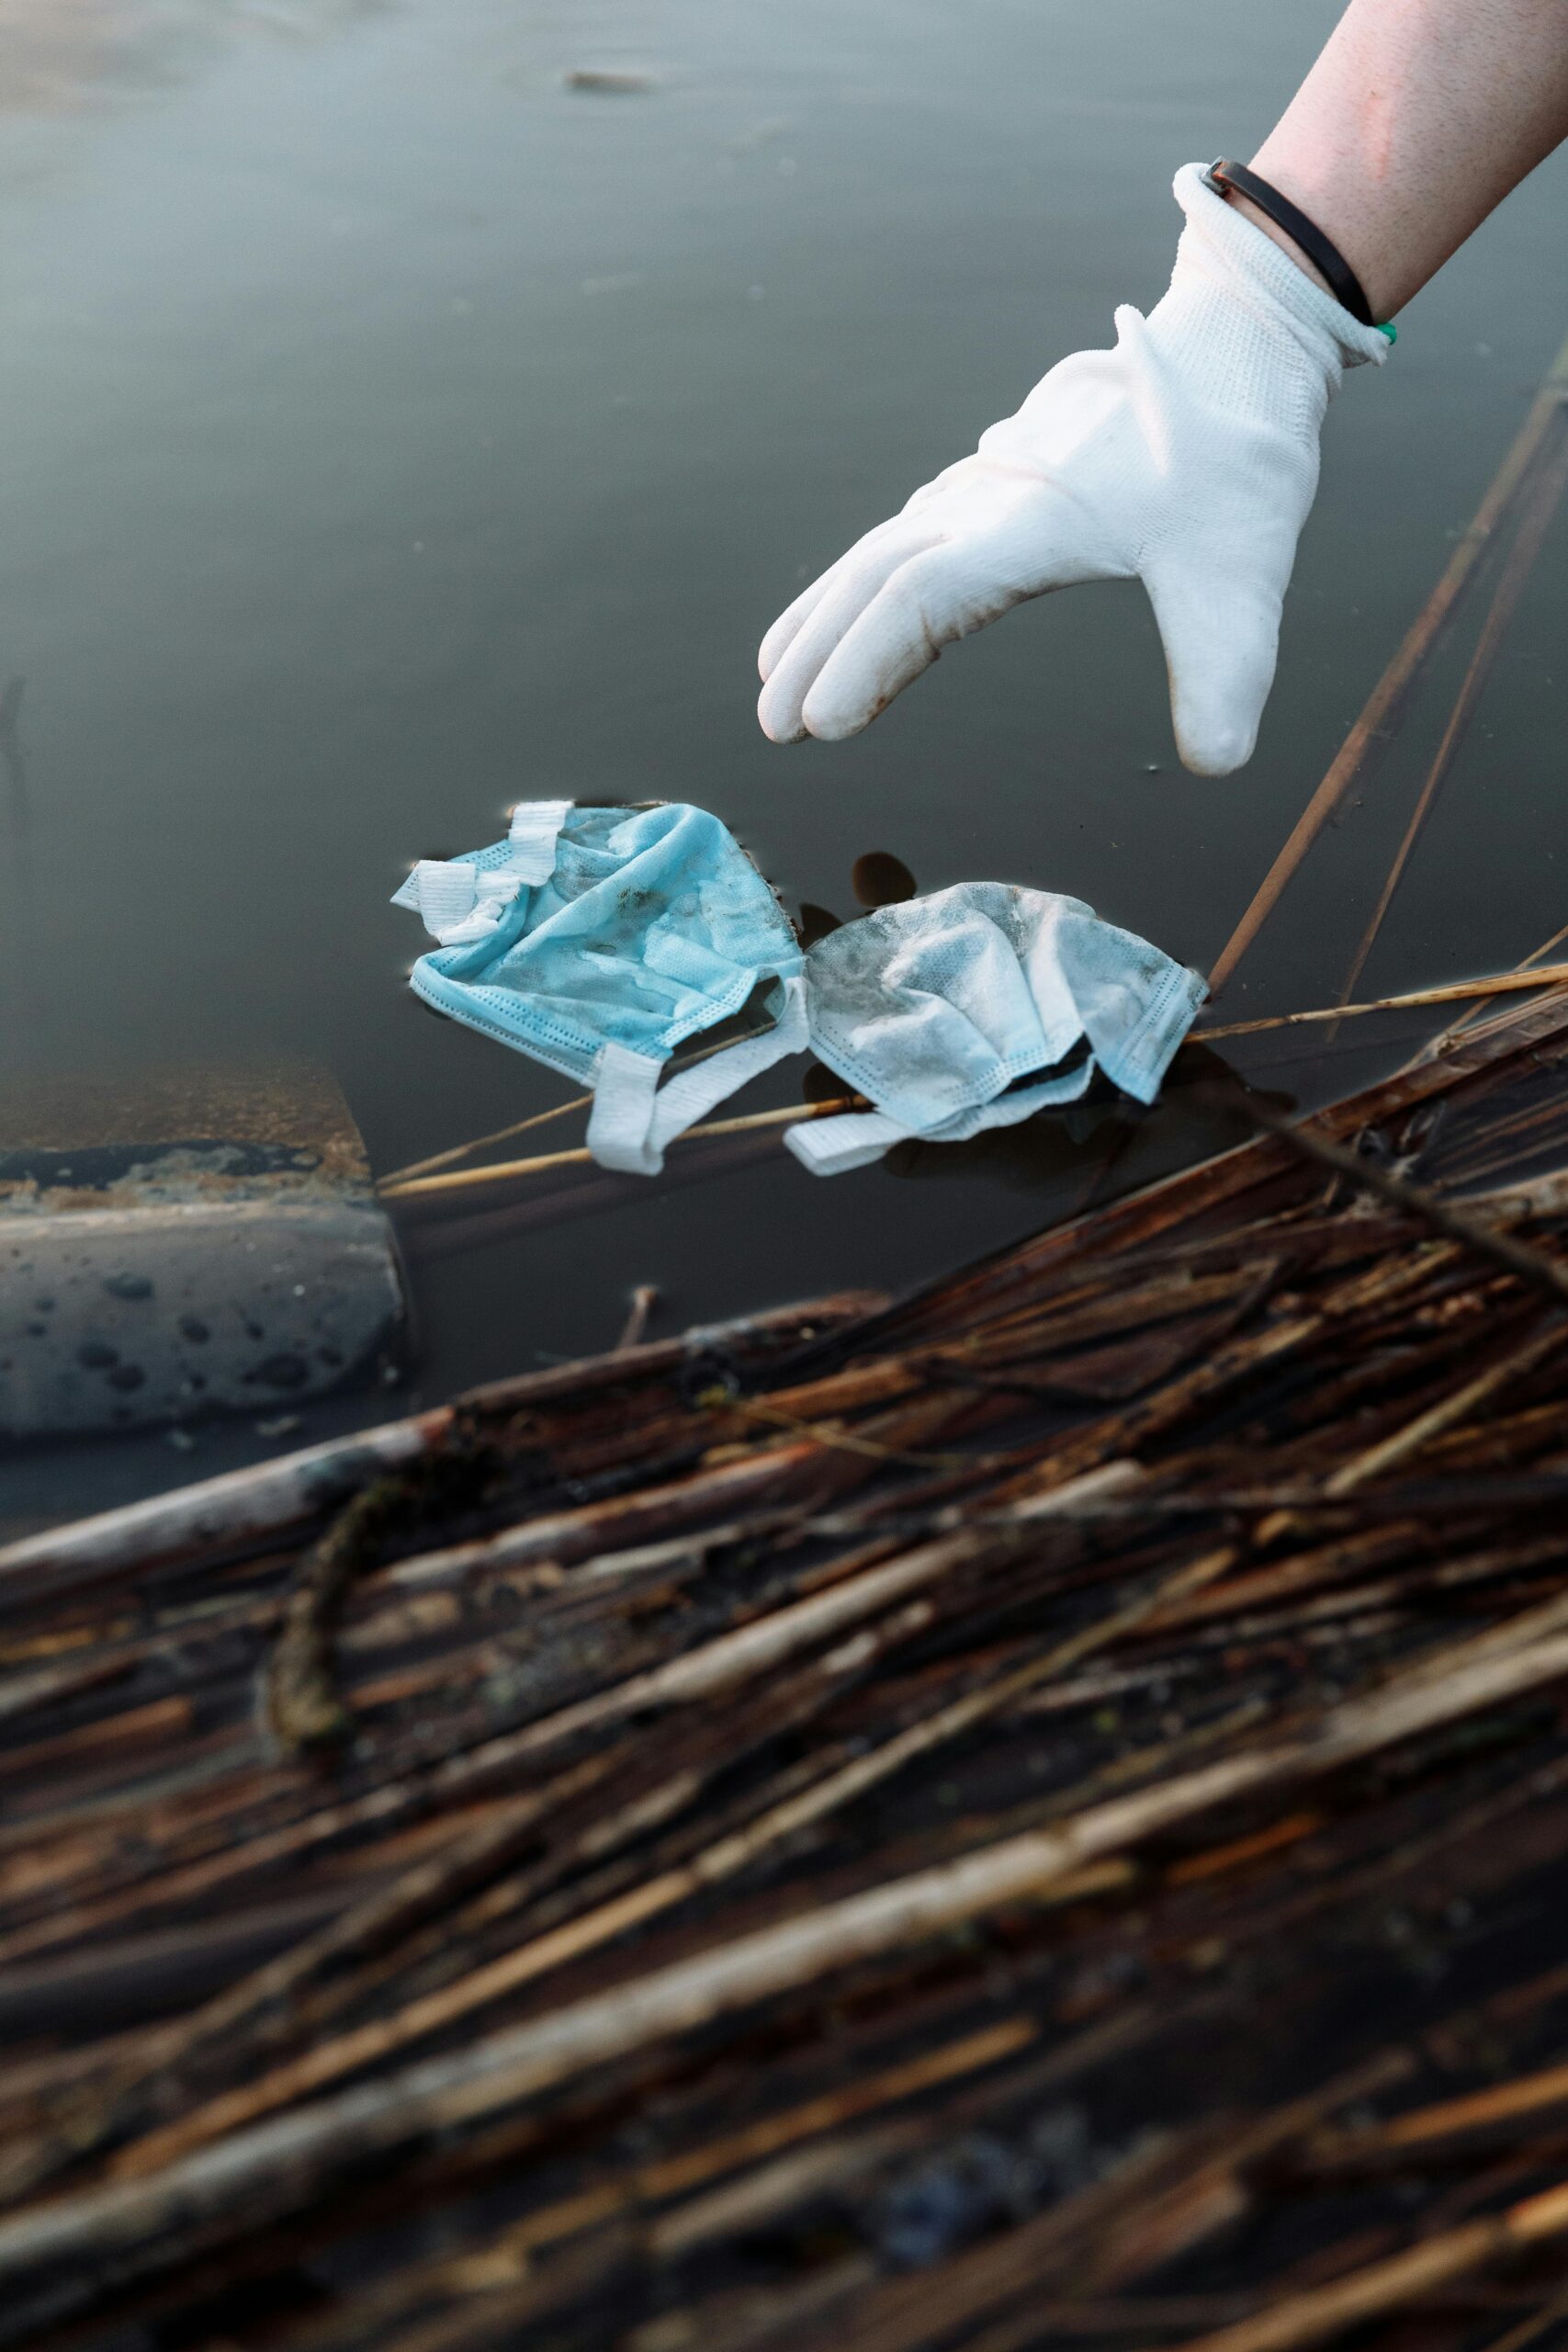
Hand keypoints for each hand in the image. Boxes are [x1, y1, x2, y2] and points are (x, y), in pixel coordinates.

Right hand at [758, 163, 1387, 776]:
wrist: (1236, 350)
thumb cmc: (1235, 455)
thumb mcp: (1243, 571)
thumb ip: (1224, 669)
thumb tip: (1219, 764)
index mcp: (1028, 523)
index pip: (922, 597)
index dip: (867, 661)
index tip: (822, 725)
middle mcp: (988, 502)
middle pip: (874, 576)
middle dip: (817, 651)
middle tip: (772, 725)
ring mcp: (984, 490)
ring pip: (878, 553)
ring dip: (823, 617)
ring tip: (772, 676)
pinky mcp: (995, 487)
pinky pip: (904, 539)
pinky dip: (860, 583)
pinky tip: (842, 613)